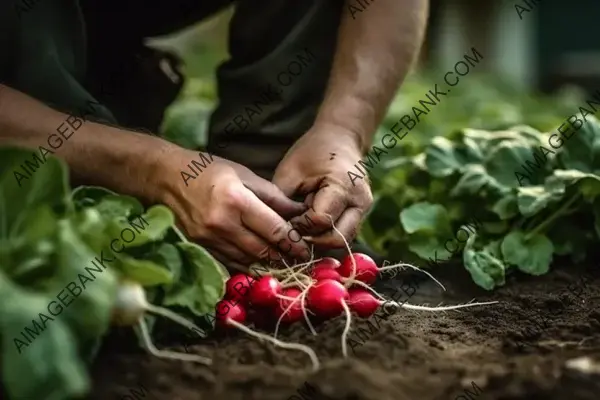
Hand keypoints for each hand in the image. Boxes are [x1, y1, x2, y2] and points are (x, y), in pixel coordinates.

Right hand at [157, 148, 310, 269]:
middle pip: (262, 249)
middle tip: (298, 258)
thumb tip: (297, 211)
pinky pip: (229, 262)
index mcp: (236, 200)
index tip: (306, 247)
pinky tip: (258, 263)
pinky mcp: (200, 247)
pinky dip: (246, 264)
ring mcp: (208, 239)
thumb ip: (272, 195)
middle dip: (283, 256)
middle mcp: (222, 223)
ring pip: (247, 260)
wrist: (164, 178)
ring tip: (282, 261)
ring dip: (266, 263)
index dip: (293, 242)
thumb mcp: (243, 174)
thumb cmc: (207, 170)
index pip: (273, 229)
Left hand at [272, 124, 372, 247]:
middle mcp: (360, 201)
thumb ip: (282, 203)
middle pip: (337, 239)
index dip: (300, 226)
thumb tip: (276, 231)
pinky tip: (312, 225)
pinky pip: (344, 234)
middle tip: (293, 231)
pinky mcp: (361, 215)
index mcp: (342, 185)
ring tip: (303, 227)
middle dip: (312, 240)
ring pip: (343, 241)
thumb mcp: (290, 172)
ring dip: (320, 240)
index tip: (285, 219)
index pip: (320, 221)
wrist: (341, 138)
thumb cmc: (312, 152)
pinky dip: (326, 236)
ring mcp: (364, 210)